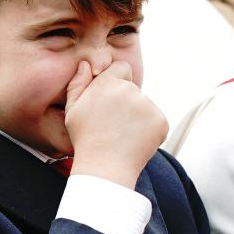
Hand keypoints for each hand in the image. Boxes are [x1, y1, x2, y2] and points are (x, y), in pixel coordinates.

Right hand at [64, 60, 167, 188]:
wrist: (105, 168)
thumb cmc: (85, 140)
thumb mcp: (72, 110)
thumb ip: (77, 83)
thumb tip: (85, 65)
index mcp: (108, 84)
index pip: (121, 68)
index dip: (116, 81)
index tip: (110, 98)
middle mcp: (130, 90)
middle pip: (132, 89)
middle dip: (125, 101)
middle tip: (112, 124)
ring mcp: (148, 105)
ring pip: (144, 105)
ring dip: (137, 117)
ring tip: (122, 136)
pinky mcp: (161, 121)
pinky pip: (156, 120)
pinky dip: (149, 130)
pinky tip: (134, 141)